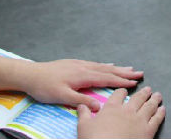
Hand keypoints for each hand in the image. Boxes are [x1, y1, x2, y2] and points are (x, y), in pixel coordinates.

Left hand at [20, 60, 143, 110]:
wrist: (30, 74)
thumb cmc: (44, 86)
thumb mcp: (62, 96)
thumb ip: (81, 100)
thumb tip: (99, 106)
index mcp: (83, 75)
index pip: (107, 78)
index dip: (122, 81)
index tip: (135, 82)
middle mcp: (84, 67)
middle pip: (108, 70)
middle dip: (124, 72)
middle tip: (139, 72)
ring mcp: (79, 64)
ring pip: (102, 66)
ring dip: (117, 68)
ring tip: (129, 68)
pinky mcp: (74, 64)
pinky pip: (95, 64)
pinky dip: (105, 65)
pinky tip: (107, 65)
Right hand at [76, 87, 164, 138]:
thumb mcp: (84, 126)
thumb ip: (84, 114)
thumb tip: (81, 106)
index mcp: (112, 108)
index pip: (118, 95)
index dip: (122, 92)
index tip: (124, 91)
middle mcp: (127, 111)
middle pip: (138, 98)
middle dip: (143, 92)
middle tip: (148, 89)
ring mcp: (140, 120)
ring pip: (149, 105)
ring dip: (154, 99)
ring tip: (157, 95)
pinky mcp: (148, 130)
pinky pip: (157, 119)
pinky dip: (161, 113)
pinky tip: (163, 109)